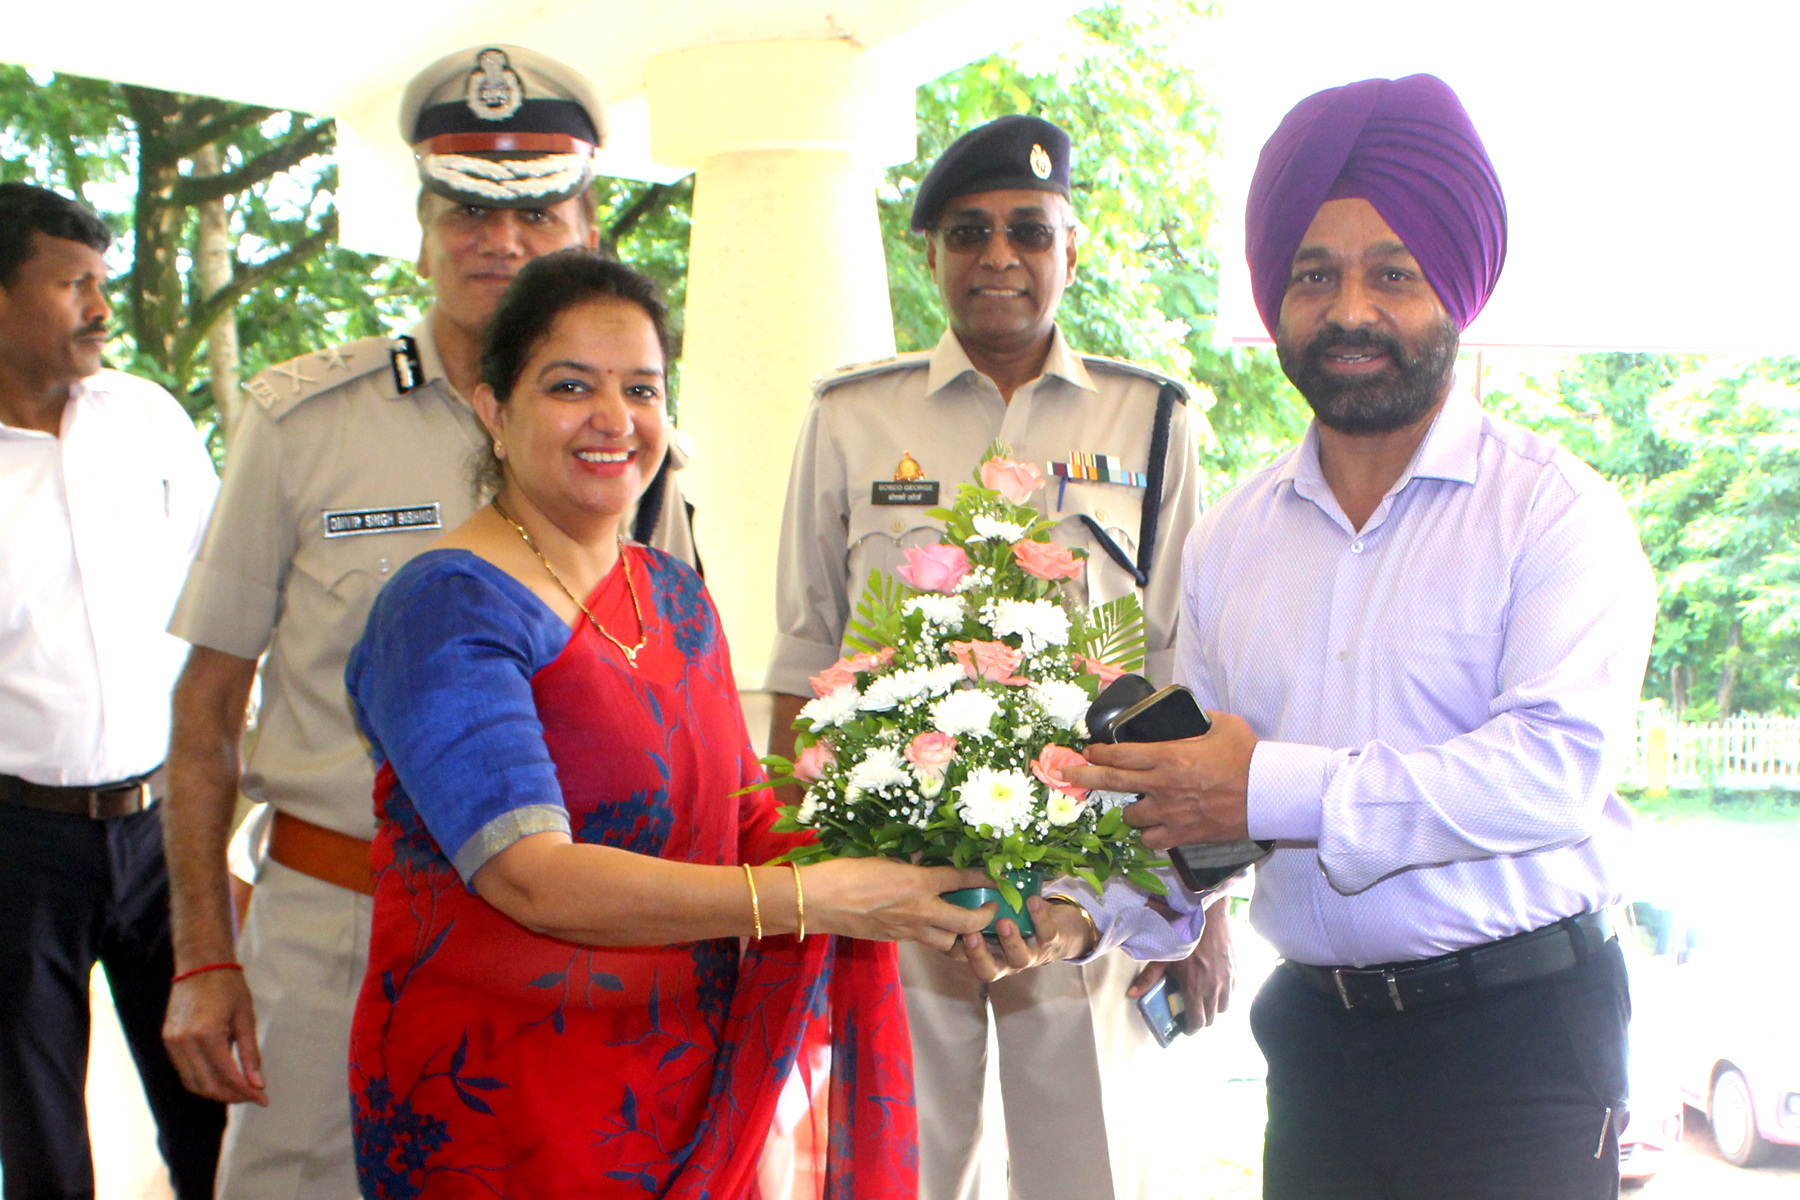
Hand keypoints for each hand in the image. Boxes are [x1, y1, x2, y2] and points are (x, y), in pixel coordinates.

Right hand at [163, 968, 266, 1104]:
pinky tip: (221, 1077)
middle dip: (232, 1096)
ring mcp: (171, 1042)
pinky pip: (183, 1071)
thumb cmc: (229, 987)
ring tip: (239, 1090)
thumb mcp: (246, 1018)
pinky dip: (202, 1080)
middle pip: (207, 1086)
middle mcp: (184, 1041)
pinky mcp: (167, 1041)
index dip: (246, 1092)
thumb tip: (258, 1085)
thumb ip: (251, 1054)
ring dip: (216, 1092)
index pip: (227, 1075)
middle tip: (253, 1096)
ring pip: (192, 1083)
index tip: (264, 1100)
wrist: (200, 963)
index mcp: (206, 1033)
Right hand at [803, 859, 994, 950]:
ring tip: (965, 922)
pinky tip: (934, 924)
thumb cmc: (847, 873)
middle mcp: (920, 910)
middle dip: (984, 917)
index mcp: (918, 883)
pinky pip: (925, 941)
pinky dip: (936, 936)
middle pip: (967, 922)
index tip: (998, 876)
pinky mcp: (896, 940)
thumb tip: (923, 862)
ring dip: (961, 934)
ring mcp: (908, 930)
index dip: (983, 877)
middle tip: (990, 908)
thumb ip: (909, 865)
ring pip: (948, 941)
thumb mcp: (884, 860)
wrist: (820, 902)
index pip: (960, 879)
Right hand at [949, 895, 1095, 983]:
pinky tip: (1033, 901)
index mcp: (988, 955)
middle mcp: (1006, 961)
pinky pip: (1047, 933)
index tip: (946, 931)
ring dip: (1010, 941)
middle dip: (978, 955)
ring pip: (1019, 958)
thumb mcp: (994, 918)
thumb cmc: (1019, 921)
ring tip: (1003, 921)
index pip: (964, 958)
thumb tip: (951, 883)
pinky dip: (1040, 917)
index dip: (953, 949)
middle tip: (970, 935)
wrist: (1061, 929)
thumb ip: (976, 908)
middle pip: (988, 970)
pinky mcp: (1051, 942)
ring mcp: (1029, 954)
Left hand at [1063, 712, 1257, 849]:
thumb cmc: (1247, 756)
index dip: (1099, 753)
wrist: (1268, 793)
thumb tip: (1189, 716)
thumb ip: (1198, 720)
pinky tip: (1155, 828)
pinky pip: (1152, 840)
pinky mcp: (1182, 834)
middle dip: (1083, 777)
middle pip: (1111, 782)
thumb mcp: (1222, 724)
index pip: (1120, 754)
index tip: (1088, 751)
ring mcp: (1170, 812)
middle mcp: (1161, 785)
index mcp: (1168, 755)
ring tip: (1140, 804)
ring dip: (1130, 810)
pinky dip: (1150, 835)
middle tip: (1063, 774)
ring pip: (1130, 817)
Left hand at [1127, 896, 1234, 1029]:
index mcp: (1195, 989)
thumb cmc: (1183, 936)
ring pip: (1224, 1007)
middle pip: (1211, 1018)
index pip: (1197, 1022)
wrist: (1208, 915)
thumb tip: (1131, 994)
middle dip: (1200, 1018)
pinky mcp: (1236, 970)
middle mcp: (1214, 989)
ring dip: (1214, 1007)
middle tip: (1191, 1010)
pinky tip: (1215, 983)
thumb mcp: (1163, 957)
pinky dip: (1225, 993)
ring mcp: (1228, 980)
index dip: (1190, 1028)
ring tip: (1203, 997)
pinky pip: (1233, 991)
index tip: (1184, 1026)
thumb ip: (1149, 978)